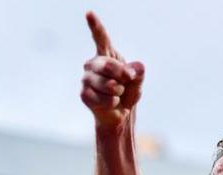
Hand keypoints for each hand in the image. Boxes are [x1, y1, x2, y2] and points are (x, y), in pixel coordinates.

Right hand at [81, 12, 144, 127]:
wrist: (119, 113)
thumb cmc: (128, 92)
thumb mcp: (137, 80)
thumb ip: (138, 72)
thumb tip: (133, 70)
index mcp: (106, 55)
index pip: (101, 38)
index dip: (95, 26)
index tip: (89, 13)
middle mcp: (93, 64)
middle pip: (107, 65)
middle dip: (121, 76)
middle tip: (125, 82)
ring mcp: (86, 79)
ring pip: (107, 84)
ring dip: (118, 92)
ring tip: (116, 94)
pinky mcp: (84, 94)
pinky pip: (103, 99)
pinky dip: (112, 103)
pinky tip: (111, 103)